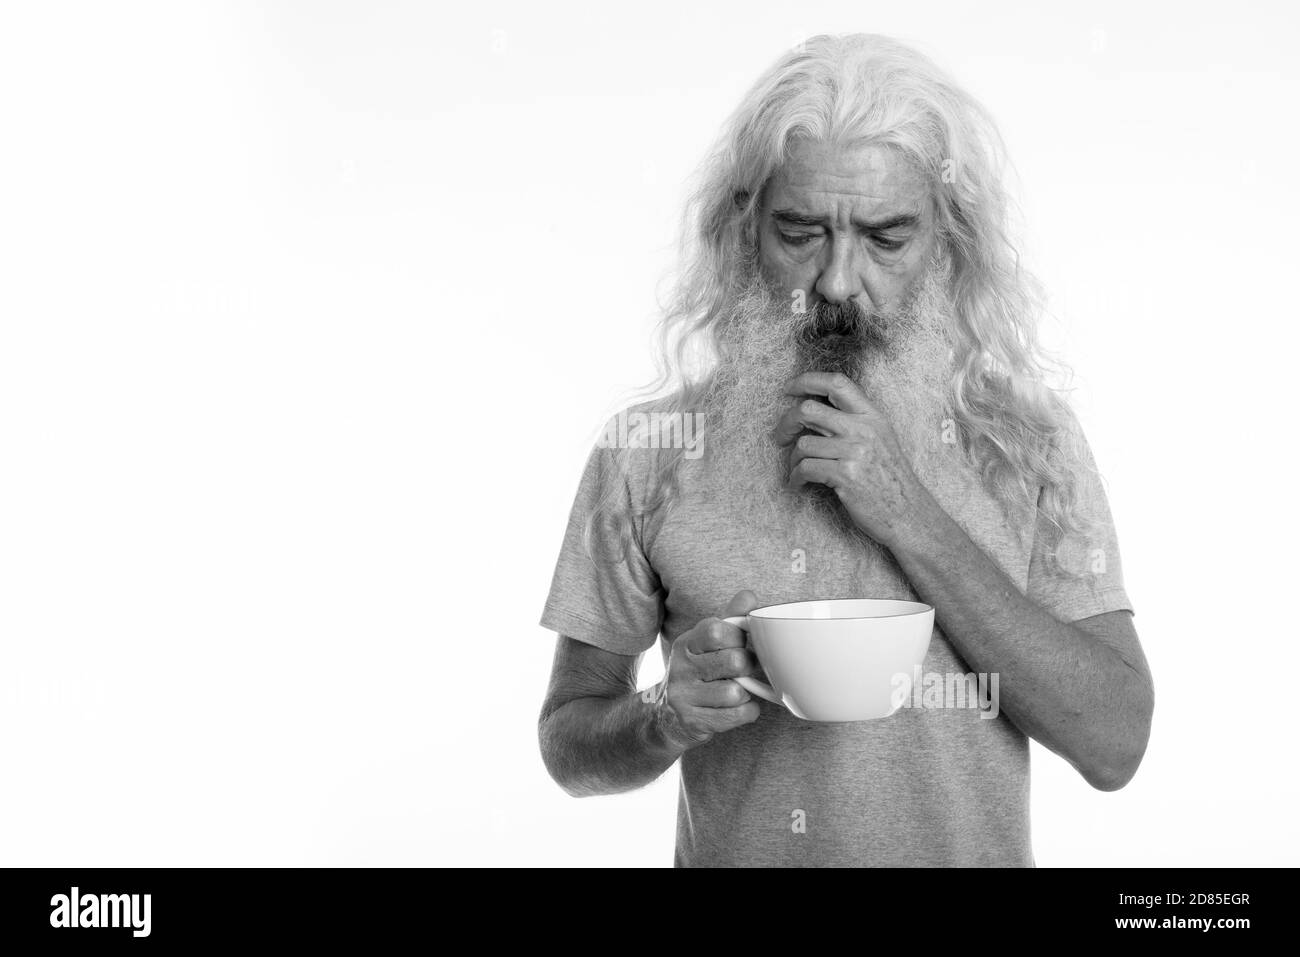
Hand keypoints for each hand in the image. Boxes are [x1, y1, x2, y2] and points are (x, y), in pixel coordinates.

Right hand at [657, 590, 764, 749]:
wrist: (665, 716)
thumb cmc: (697, 674)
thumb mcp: (707, 644)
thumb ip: (730, 619)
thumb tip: (749, 596)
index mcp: (686, 643)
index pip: (719, 630)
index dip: (738, 637)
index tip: (739, 645)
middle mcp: (681, 667)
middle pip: (734, 661)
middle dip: (747, 667)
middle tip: (742, 671)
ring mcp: (683, 696)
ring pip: (735, 692)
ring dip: (745, 693)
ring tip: (736, 691)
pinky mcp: (692, 721)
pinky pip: (737, 715)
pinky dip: (747, 712)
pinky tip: (737, 708)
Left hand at [775, 371, 935, 549]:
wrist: (908, 513)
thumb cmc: (889, 478)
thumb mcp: (879, 439)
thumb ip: (853, 421)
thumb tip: (812, 409)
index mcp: (872, 415)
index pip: (836, 382)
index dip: (807, 381)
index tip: (789, 389)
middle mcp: (864, 429)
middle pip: (809, 409)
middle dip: (786, 422)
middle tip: (780, 436)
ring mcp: (855, 451)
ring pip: (803, 444)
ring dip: (792, 459)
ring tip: (797, 470)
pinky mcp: (846, 475)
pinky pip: (805, 469)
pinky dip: (795, 478)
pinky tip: (798, 484)